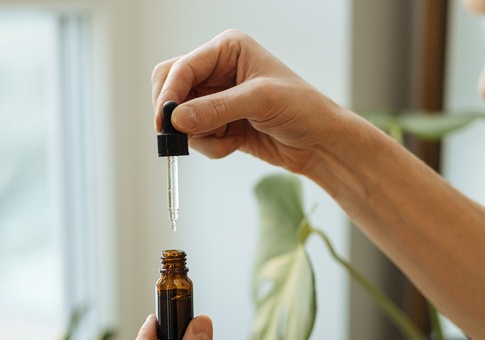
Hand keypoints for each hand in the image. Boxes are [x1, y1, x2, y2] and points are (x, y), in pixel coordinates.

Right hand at [152, 29, 350, 174]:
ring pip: (181, 117)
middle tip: (179, 137)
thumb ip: (215, 109)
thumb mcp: (259, 101)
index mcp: (227, 50)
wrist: (319, 141)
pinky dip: (210, 146)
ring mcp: (216, 98)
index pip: (182, 67)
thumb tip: (176, 119)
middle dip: (176, 115)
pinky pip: (196, 136)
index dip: (169, 94)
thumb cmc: (301, 108)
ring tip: (227, 141)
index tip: (164, 122)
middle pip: (172, 88)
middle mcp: (217, 70)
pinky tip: (234, 144)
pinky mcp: (219, 122)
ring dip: (199, 135)